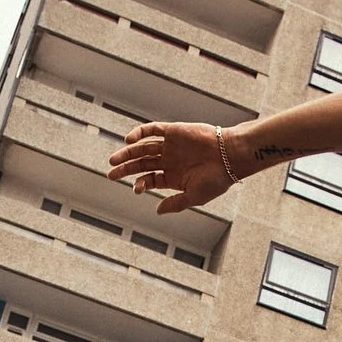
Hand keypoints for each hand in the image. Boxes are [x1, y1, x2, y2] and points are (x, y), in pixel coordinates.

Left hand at [107, 123, 237, 212]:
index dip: (140, 183)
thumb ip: (175, 203)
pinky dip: (140, 133)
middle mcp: (170, 160)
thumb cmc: (216, 180)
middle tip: (111, 174)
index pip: (150, 179)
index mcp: (174, 177)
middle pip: (142, 163)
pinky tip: (129, 140)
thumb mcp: (194, 197)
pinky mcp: (173, 131)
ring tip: (114, 160)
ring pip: (143, 147)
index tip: (137, 188)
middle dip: (126, 168)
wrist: (230, 157)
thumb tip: (157, 211)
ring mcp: (171, 145)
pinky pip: (153, 130)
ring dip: (128, 152)